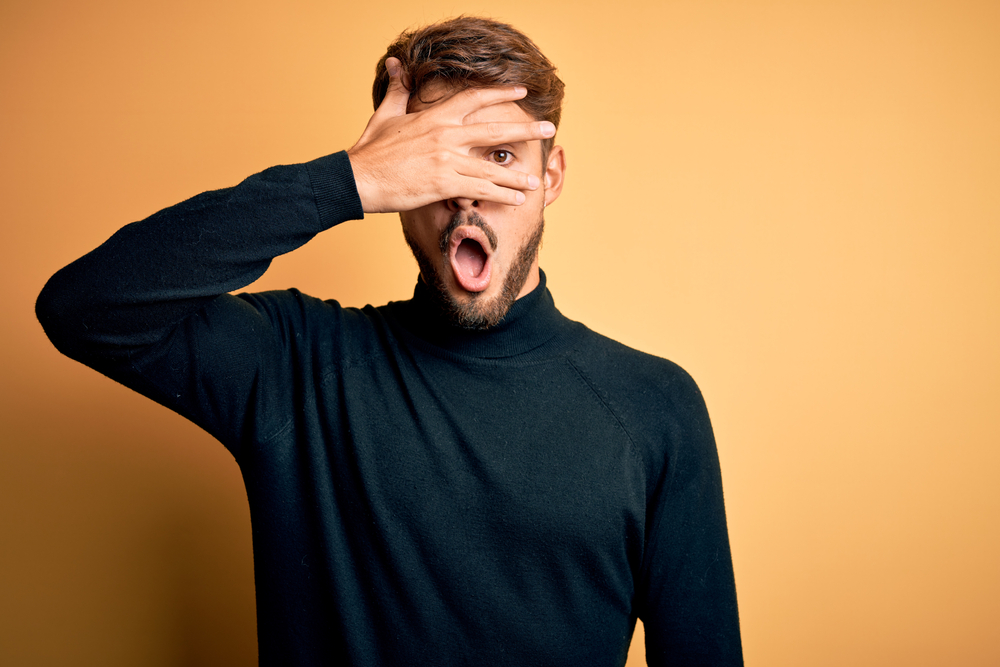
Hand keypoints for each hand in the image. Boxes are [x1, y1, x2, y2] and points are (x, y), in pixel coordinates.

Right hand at [347, 57, 555, 213]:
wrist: (358, 178)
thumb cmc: (370, 150)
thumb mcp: (385, 115)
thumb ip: (398, 90)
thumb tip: (394, 63)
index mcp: (434, 117)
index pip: (474, 99)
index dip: (500, 93)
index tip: (522, 90)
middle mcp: (445, 135)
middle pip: (494, 129)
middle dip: (525, 129)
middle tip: (548, 128)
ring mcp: (447, 159)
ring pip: (491, 166)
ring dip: (516, 175)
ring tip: (535, 179)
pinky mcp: (444, 183)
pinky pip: (480, 190)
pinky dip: (501, 194)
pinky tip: (517, 199)